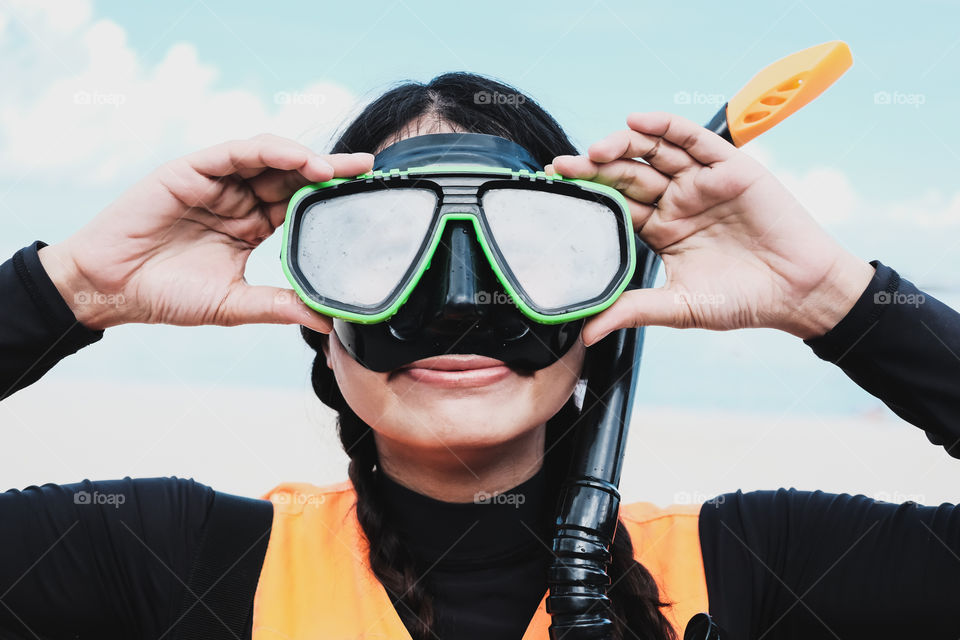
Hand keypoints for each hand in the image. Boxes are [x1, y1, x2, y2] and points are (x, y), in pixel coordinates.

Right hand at [39, 134, 372, 332]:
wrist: (110, 290)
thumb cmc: (166, 296)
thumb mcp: (233, 304)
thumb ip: (278, 305)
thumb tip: (327, 320)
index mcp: (252, 226)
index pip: (300, 206)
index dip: (332, 200)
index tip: (368, 199)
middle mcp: (239, 199)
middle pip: (293, 176)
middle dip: (331, 171)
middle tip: (368, 170)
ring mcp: (216, 182)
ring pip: (269, 158)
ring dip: (303, 159)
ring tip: (335, 169)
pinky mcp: (191, 170)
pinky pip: (235, 153)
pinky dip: (267, 151)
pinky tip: (296, 158)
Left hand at [550, 112, 874, 344]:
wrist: (798, 293)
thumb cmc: (742, 301)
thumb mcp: (680, 307)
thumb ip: (634, 311)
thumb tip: (587, 332)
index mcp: (660, 230)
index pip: (615, 206)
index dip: (587, 196)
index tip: (555, 192)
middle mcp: (676, 202)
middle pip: (627, 175)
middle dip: (594, 168)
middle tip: (563, 167)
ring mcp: (700, 182)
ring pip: (654, 152)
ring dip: (623, 144)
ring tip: (596, 149)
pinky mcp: (729, 167)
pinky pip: (693, 139)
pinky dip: (666, 127)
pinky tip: (637, 122)